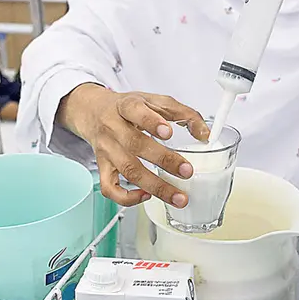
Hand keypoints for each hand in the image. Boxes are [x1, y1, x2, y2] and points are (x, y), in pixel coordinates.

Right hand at [60, 84, 208, 206]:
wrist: (94, 112)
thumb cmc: (127, 108)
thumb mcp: (154, 101)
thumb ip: (182, 113)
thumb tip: (204, 133)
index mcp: (126, 106)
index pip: (135, 111)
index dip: (150, 122)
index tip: (168, 132)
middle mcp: (113, 128)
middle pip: (135, 144)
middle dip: (163, 160)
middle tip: (187, 171)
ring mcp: (107, 150)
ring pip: (128, 170)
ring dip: (155, 186)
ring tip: (178, 196)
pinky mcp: (102, 167)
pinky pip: (109, 188)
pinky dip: (127, 197)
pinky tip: (146, 196)